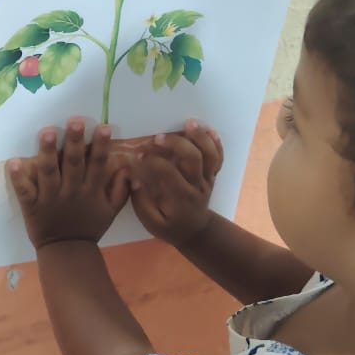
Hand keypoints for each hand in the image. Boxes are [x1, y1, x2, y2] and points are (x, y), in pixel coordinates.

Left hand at [8, 119, 129, 250]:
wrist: (67, 252)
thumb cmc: (89, 227)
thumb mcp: (111, 211)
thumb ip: (120, 190)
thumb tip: (128, 167)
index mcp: (91, 191)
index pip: (98, 164)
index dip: (101, 145)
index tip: (103, 127)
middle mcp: (71, 191)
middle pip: (74, 163)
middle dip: (75, 142)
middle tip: (74, 121)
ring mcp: (50, 198)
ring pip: (49, 172)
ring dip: (48, 152)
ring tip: (47, 132)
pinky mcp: (32, 206)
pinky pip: (25, 191)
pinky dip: (19, 178)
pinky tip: (14, 163)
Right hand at [130, 119, 222, 245]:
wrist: (196, 232)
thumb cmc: (170, 226)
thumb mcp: (152, 222)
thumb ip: (142, 202)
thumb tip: (135, 179)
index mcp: (181, 198)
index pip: (168, 173)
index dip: (153, 161)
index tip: (138, 156)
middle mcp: (197, 186)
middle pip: (193, 158)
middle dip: (176, 143)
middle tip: (158, 137)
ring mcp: (208, 180)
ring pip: (209, 155)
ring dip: (200, 137)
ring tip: (189, 122)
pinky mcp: (212, 176)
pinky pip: (219, 158)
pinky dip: (216, 143)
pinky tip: (209, 130)